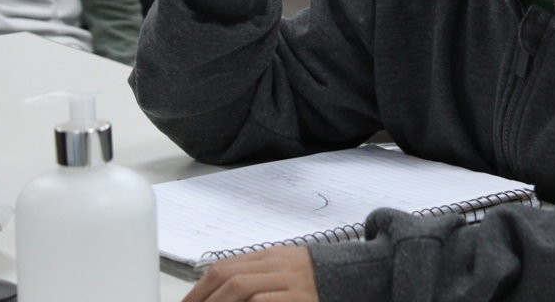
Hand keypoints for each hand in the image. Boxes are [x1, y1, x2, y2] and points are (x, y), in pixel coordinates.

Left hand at [181, 246, 317, 301]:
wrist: (356, 278)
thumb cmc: (313, 280)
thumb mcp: (282, 270)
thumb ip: (254, 275)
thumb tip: (216, 291)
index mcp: (270, 256)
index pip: (223, 268)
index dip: (199, 291)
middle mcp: (278, 266)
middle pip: (229, 278)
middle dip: (204, 300)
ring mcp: (291, 283)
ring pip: (243, 288)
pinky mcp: (302, 300)